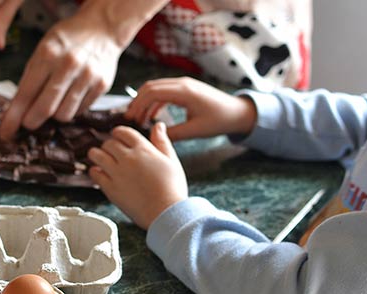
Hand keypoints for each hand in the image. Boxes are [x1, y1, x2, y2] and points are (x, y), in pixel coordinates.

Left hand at [0, 5, 122, 138]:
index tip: (6, 132)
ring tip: (53, 103)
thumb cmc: (67, 40)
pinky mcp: (101, 86)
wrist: (102, 28)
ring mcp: (87, 76)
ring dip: (54, 116)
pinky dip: (71, 109)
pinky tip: (70, 96)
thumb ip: (30, 79)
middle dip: (31, 122)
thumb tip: (16, 111)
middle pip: (45, 109)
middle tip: (28, 123)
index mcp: (48, 55)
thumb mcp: (42, 50)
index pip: (26, 94)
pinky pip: (80, 111)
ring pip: (63, 115)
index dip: (14, 117)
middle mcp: (68, 65)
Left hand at [88, 123, 187, 229]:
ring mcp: (117, 173)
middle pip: (108, 143)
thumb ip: (162, 142)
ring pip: (96, 155)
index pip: (123, 132)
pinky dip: (94, 171)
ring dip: (96, 155)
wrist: (166, 213)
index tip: (117, 137)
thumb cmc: (172, 188)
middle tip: (111, 152)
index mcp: (143, 149)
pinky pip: (94, 174)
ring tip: (99, 159)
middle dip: (109, 145)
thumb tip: (158, 125)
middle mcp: (128, 158)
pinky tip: (100, 173)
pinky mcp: (110, 188)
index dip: (118, 133)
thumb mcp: (171, 161)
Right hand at [124, 77, 257, 140]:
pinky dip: (154, 101)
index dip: (138, 105)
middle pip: (150, 87)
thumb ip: (173, 134)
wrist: (237, 112)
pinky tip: (151, 115)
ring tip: (138, 118)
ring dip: (144, 101)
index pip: (152, 92)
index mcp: (184, 92)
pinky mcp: (185, 88)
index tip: (130, 119)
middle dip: (137, 102)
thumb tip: (153, 137)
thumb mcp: (195, 131)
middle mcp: (183, 84)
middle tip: (129, 119)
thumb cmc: (219, 120)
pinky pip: (164, 91)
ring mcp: (184, 84)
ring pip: (155, 87)